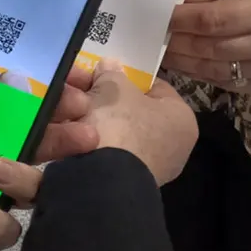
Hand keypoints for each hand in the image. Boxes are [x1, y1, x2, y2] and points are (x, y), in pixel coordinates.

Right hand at [0, 59, 197, 204]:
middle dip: (105, 100)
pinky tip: (68, 134)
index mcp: (182, 119)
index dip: (126, 77)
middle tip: (79, 88)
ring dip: (93, 121)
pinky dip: (90, 144)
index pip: (155, 88)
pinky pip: (108, 155)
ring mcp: (151, 169)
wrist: (103, 181)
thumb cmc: (119, 126)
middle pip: (133, 112)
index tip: (102, 73)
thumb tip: (109, 65)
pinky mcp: (126, 185)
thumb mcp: (113, 87)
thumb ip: (111, 73)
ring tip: (67, 108)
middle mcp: (173, 147)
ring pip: (118, 134)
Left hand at [162, 0, 250, 95]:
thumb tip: (168, 0)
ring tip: (159, 53)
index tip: (156, 18)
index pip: (210, 18)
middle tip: (151, 38)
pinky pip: (218, 81)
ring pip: (211, 68)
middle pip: (208, 46)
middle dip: (177, 42)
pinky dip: (193, 73)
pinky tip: (177, 64)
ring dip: (181, 60)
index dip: (180, 20)